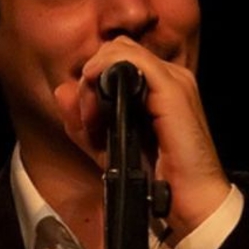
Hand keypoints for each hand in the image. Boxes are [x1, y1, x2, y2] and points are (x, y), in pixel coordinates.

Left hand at [53, 37, 229, 240]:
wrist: (187, 198)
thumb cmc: (153, 174)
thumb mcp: (105, 146)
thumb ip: (81, 120)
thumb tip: (62, 91)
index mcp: (156, 86)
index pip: (115, 59)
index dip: (91, 80)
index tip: (85, 117)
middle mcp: (167, 77)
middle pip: (115, 49)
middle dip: (90, 76)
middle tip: (86, 115)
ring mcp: (173, 80)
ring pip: (119, 50)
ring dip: (94, 77)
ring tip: (91, 115)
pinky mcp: (172, 89)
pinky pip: (132, 60)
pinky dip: (106, 71)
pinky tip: (95, 92)